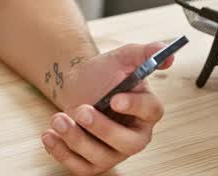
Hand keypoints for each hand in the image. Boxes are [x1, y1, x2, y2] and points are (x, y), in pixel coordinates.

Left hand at [40, 43, 172, 174]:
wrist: (78, 85)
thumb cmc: (104, 74)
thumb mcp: (123, 58)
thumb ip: (145, 53)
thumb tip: (167, 55)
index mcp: (146, 110)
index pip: (150, 112)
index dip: (135, 106)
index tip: (115, 98)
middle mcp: (134, 136)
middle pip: (127, 144)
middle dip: (102, 129)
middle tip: (81, 110)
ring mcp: (113, 152)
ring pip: (100, 157)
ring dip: (76, 139)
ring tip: (58, 118)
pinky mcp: (92, 163)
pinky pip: (79, 167)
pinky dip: (62, 153)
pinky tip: (49, 135)